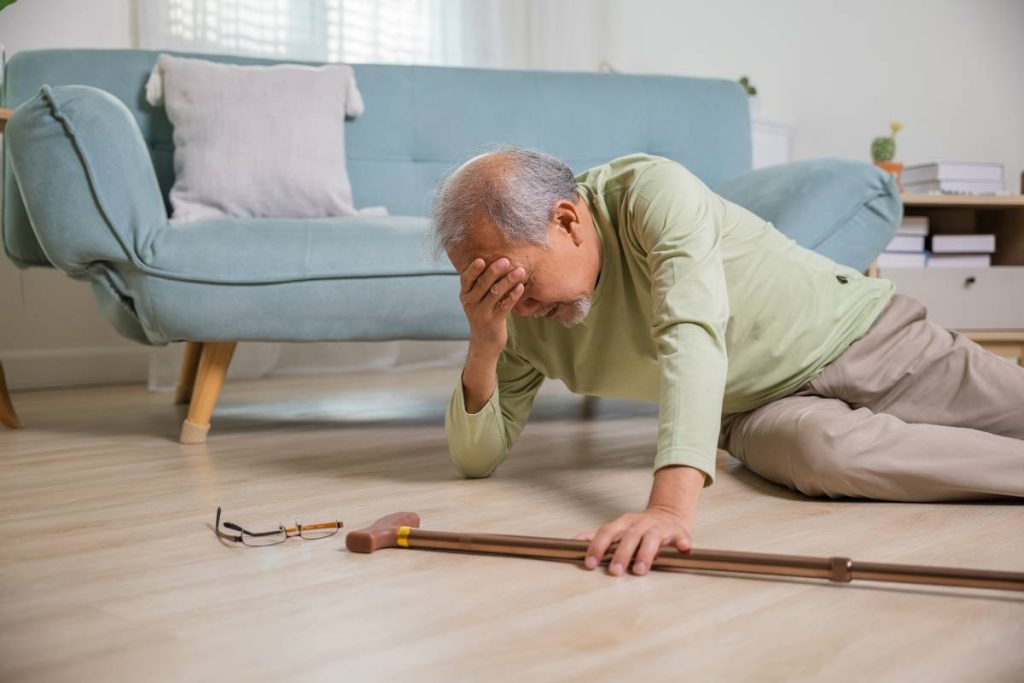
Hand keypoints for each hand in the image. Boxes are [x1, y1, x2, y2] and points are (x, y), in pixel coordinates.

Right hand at [459, 257, 525, 356]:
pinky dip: (513, 295)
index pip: (466, 279)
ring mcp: (481, 313)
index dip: (473, 270)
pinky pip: (504, 306)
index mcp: (465, 294)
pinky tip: (521, 287)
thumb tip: (496, 258)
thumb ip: (482, 282)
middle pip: (482, 284)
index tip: (481, 259)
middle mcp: (470, 303)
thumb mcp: (478, 298)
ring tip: (520, 271)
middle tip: (506, 260)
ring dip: (508, 281)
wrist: (485, 341)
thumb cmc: (484, 313)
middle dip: (494, 271)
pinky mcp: (494, 322)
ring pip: (495, 294)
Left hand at [575, 505, 693, 575]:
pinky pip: (681, 537)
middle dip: (621, 554)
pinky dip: (682, 543)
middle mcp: (640, 524)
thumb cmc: (639, 528)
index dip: (597, 546)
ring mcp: (660, 528)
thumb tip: (575, 542)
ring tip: (640, 570)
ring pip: (652, 538)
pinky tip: (683, 550)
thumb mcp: (618, 528)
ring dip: (646, 553)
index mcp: (624, 523)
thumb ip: (598, 536)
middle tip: (615, 571)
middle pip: (629, 537)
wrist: (668, 515)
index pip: (607, 532)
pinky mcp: (678, 534)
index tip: (590, 563)